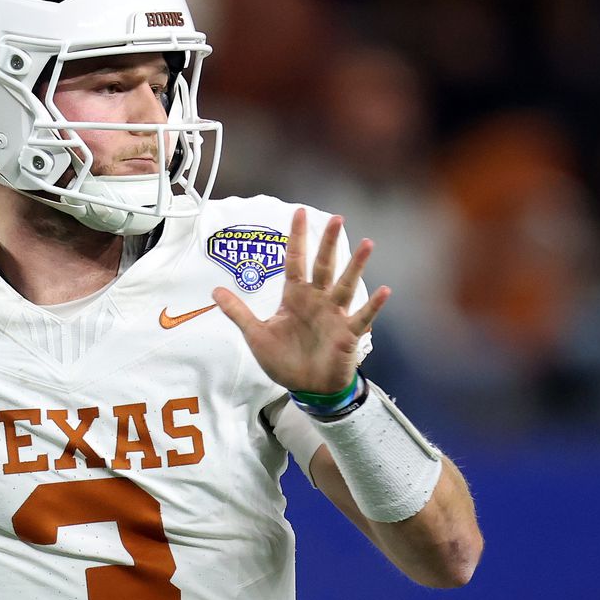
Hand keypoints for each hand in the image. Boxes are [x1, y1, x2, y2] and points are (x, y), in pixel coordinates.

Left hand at [211, 208, 389, 394]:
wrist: (306, 387)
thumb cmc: (284, 359)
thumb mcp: (256, 334)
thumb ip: (238, 311)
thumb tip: (214, 291)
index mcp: (295, 297)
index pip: (295, 261)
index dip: (297, 238)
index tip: (299, 212)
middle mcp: (317, 300)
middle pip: (323, 266)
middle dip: (329, 243)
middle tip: (337, 218)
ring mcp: (334, 315)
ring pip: (346, 284)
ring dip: (356, 266)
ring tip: (368, 244)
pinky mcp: (347, 334)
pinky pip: (362, 317)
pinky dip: (373, 305)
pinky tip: (385, 290)